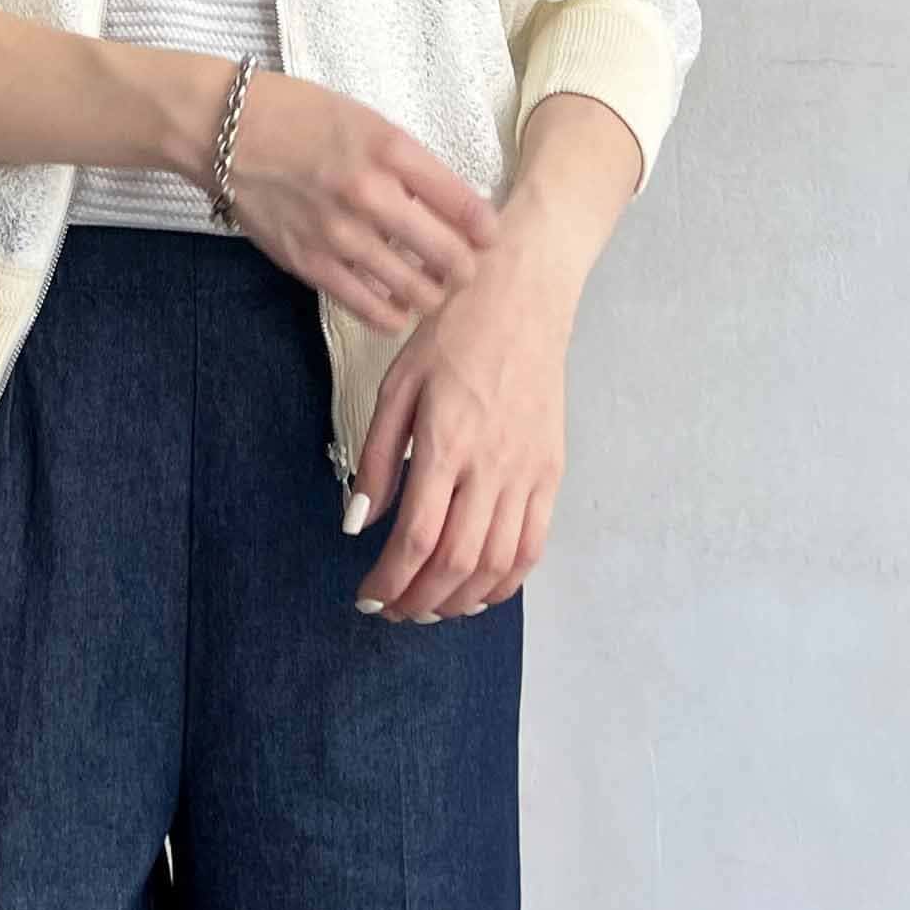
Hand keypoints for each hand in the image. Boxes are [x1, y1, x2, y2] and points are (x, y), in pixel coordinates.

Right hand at [214, 69, 501, 334]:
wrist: (225, 130)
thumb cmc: (298, 117)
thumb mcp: (367, 122)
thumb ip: (410, 164)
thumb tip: (455, 209)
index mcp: (391, 150)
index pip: (467, 206)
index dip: (487, 230)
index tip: (486, 236)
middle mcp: (370, 194)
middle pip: (450, 257)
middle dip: (466, 270)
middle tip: (461, 268)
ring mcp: (339, 234)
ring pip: (416, 292)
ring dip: (432, 295)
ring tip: (428, 286)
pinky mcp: (310, 263)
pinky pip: (371, 309)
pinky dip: (393, 314)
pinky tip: (394, 302)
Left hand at [346, 200, 581, 619]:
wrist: (522, 297)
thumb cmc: (451, 334)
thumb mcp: (396, 385)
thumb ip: (377, 459)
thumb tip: (357, 522)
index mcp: (446, 444)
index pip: (417, 539)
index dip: (390, 582)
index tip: (367, 598)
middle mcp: (493, 467)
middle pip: (458, 563)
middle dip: (420, 600)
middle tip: (393, 612)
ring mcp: (529, 472)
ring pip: (500, 564)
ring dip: (462, 600)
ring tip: (430, 609)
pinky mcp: (552, 471)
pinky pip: (535, 544)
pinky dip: (507, 580)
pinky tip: (479, 590)